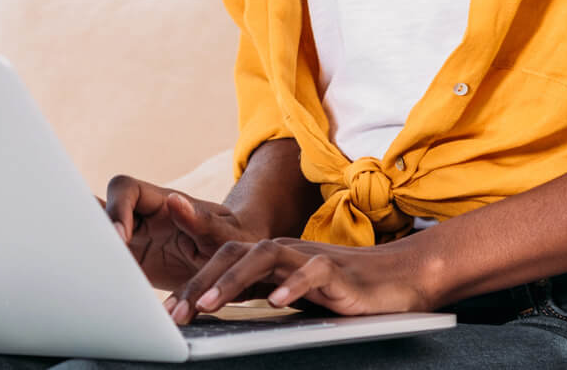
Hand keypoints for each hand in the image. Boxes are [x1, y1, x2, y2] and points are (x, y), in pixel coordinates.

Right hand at [99, 174, 263, 292]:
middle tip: (98, 259)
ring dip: (90, 247)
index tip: (121, 237)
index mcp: (161, 201)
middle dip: (93, 229)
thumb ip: (201, 220)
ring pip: (98, 232)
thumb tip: (174, 200)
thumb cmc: (235, 239)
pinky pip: (108, 260)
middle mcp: (142, 217)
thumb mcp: (225, 232)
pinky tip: (98, 287)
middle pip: (102, 209)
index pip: (125, 189)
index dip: (117, 209)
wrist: (236, 263)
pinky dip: (99, 270)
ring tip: (88, 271)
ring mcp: (134, 238)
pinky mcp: (132, 262)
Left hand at [162, 235, 435, 324]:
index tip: (168, 314)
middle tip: (176, 314)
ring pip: (264, 256)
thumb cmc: (343, 289)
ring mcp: (310, 257)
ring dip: (233, 280)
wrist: (398, 277)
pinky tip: (275, 302)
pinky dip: (291, 286)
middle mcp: (285, 251)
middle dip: (200, 282)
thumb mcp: (292, 293)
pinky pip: (311, 272)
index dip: (192, 286)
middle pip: (234, 254)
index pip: (222, 263)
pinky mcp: (337, 270)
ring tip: (210, 305)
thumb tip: (216, 312)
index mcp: (270, 258)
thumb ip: (259, 295)